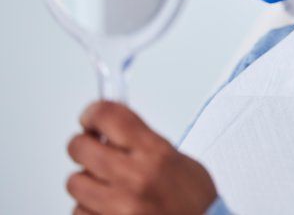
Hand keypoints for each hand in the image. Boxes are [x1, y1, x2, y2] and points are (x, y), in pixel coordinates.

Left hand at [66, 101, 216, 214]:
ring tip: (106, 185)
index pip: (109, 116)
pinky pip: (78, 212)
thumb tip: (112, 130)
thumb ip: (144, 143)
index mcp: (156, 154)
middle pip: (80, 147)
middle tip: (91, 148)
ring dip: (86, 182)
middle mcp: (135, 179)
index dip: (94, 112)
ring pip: (75, 182)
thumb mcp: (178, 161)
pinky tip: (107, 207)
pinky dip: (89, 209)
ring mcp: (118, 207)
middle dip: (82, 145)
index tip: (91, 117)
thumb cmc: (194, 202)